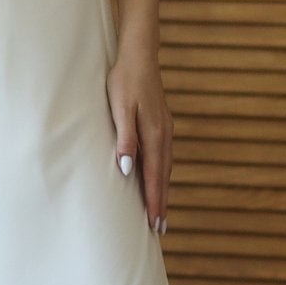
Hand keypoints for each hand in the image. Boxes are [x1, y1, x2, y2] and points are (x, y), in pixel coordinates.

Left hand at [106, 43, 170, 233]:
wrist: (139, 55)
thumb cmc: (124, 81)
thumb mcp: (120, 108)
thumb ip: (125, 139)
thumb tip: (127, 170)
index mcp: (153, 134)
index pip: (154, 176)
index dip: (153, 201)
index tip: (154, 223)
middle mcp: (163, 135)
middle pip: (163, 176)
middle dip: (161, 202)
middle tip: (159, 229)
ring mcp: (165, 129)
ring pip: (166, 167)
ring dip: (163, 190)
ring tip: (160, 211)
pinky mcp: (162, 124)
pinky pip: (164, 156)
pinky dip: (162, 173)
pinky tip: (158, 179)